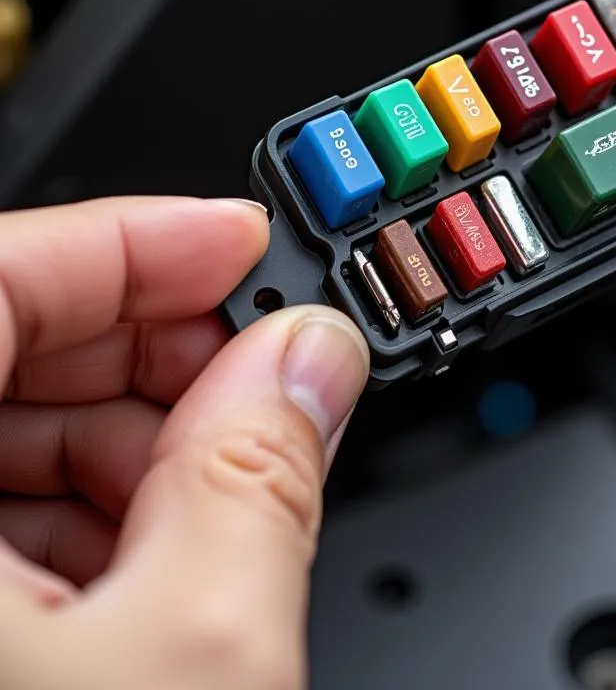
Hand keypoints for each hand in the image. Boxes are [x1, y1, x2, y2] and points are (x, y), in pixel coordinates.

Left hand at [0, 196, 368, 687]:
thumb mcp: (196, 652)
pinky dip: (81, 512)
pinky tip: (158, 548)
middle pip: (2, 347)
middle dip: (152, 350)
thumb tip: (310, 356)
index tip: (237, 241)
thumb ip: (264, 474)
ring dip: (131, 440)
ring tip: (231, 476)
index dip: (131, 241)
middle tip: (263, 366)